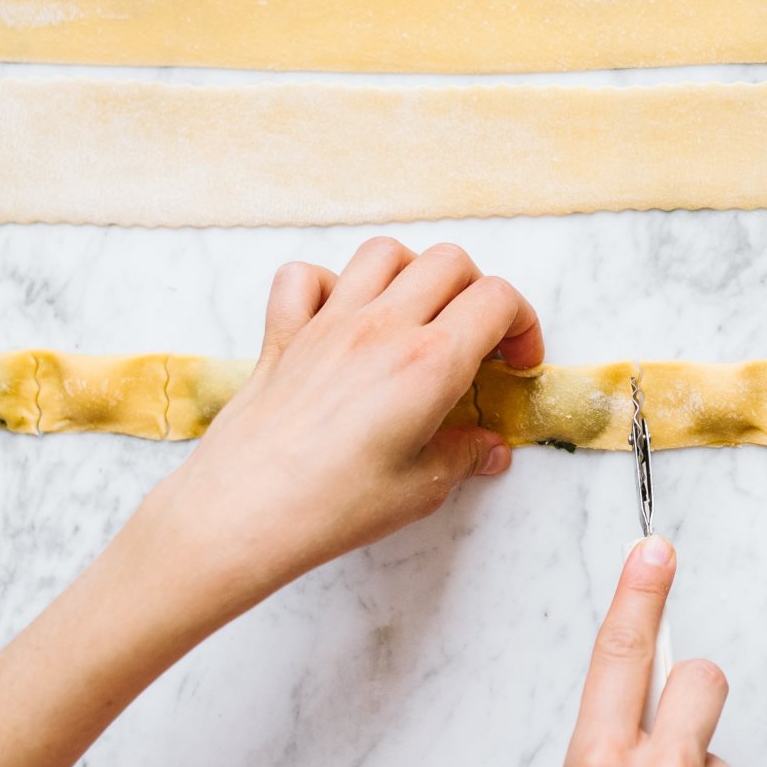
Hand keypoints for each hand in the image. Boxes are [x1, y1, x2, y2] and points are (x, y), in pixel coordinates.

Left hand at [145, 238, 541, 616]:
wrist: (244, 513)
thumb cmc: (331, 506)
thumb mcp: (421, 490)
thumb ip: (464, 457)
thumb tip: (488, 449)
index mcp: (428, 364)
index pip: (496, 300)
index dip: (522, 325)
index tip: (517, 364)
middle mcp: (381, 329)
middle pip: (449, 262)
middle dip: (478, 293)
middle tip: (478, 342)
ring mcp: (328, 324)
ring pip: (384, 253)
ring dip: (413, 275)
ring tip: (418, 320)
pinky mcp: (284, 335)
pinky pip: (305, 277)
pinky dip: (330, 284)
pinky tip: (343, 319)